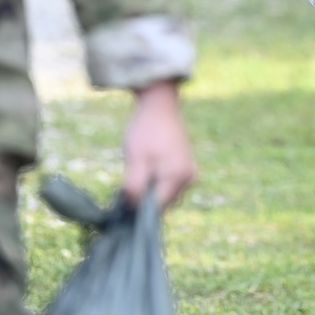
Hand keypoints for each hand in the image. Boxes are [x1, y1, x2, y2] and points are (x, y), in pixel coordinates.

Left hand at [123, 80, 196, 208]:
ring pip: (164, 196)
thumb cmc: (146, 131)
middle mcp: (189, 178)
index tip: (124, 193)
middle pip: (161, 204)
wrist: (160, 106)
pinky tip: (148, 166)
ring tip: (140, 167)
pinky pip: (168, 186)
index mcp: (178, 177)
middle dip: (143, 197)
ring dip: (149, 190)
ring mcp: (190, 174)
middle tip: (131, 175)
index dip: (137, 206)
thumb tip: (133, 209)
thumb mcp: (135, 159)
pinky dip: (155, 183)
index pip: (155, 208)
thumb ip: (134, 187)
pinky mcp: (186, 169)